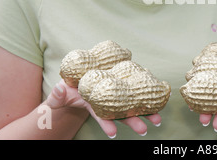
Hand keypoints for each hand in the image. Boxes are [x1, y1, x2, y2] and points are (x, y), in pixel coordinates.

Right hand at [45, 79, 161, 137]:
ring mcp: (113, 94)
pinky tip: (155, 95)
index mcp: (92, 104)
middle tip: (145, 130)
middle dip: (132, 122)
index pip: (101, 115)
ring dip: (144, 112)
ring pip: (130, 103)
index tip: (113, 134)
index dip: (106, 123)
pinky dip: (142, 92)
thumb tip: (58, 89)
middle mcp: (106, 101)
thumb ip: (58, 95)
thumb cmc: (67, 93)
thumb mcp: (60, 96)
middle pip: (120, 113)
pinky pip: (132, 89)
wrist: (75, 83)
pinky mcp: (118, 84)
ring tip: (157, 120)